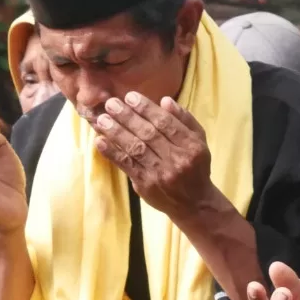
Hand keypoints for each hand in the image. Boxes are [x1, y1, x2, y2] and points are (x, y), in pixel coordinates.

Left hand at [92, 93, 216, 220]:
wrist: (194, 203)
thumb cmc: (195, 167)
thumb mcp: (199, 141)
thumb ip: (185, 120)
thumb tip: (165, 101)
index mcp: (192, 146)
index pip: (166, 123)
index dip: (147, 109)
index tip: (130, 97)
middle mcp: (177, 159)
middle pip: (148, 133)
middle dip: (128, 117)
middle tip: (111, 103)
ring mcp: (160, 173)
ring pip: (135, 148)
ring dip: (116, 132)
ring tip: (102, 119)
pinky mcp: (146, 185)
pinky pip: (127, 165)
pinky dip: (112, 152)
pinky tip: (100, 141)